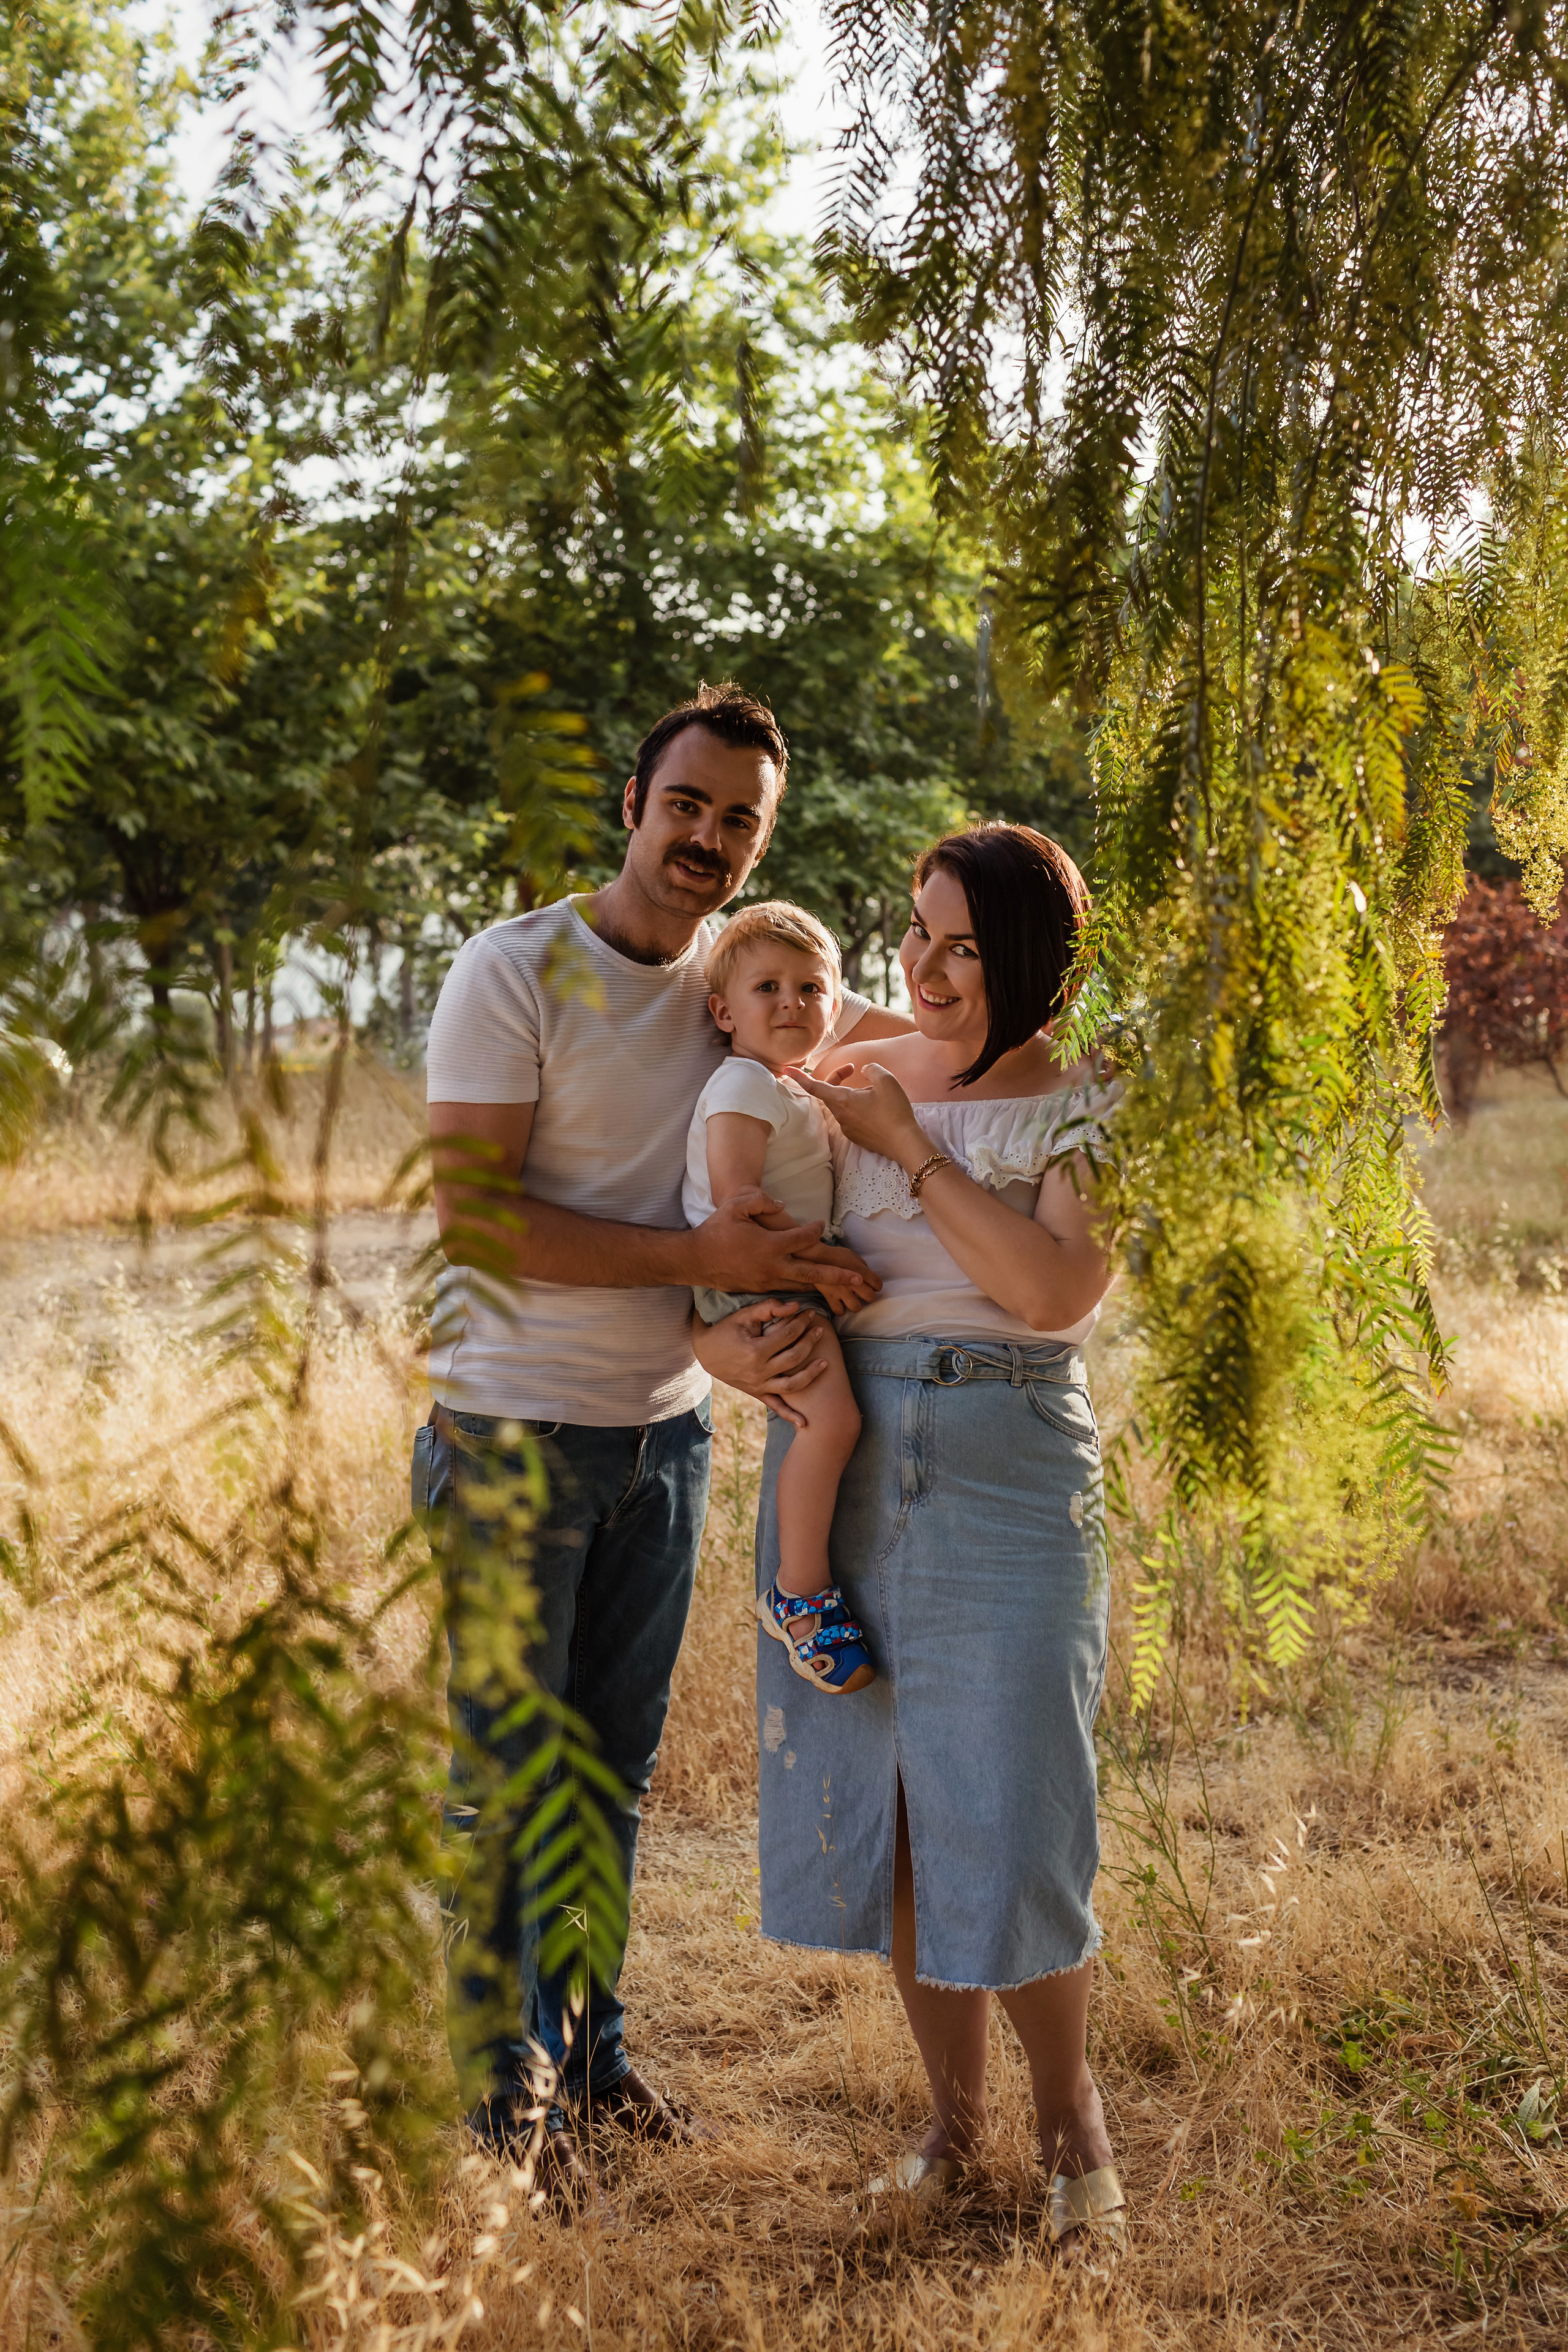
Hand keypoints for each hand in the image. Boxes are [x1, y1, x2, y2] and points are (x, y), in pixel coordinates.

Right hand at [690, 1190, 878, 1300]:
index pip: (803, 1237)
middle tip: (859, 1279)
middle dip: (838, 1276)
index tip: (821, 1225)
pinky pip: (787, 1290)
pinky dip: (803, 1290)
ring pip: (802, 1285)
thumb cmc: (716, 1230)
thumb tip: (783, 1205)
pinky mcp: (760, 1290)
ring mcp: (767, 1281)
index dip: (815, 1230)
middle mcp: (772, 1266)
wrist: (695, 1259)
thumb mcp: (737, 1206)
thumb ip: (762, 1200)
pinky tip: (814, 1290)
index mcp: (770, 1244)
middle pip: (813, 1272)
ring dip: (823, 1287)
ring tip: (844, 1290)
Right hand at [691, 1301, 831, 1429]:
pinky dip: (789, 1415)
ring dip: (811, 1375)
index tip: (811, 1313)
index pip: (788, 1335)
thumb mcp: (744, 1315)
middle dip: (810, 1342)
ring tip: (825, 1363)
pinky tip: (804, 1422)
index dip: (802, 1322)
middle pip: (794, 1357)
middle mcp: (758, 1371)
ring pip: (792, 1385)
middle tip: (820, 1330)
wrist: (705, 1352)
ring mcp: (758, 1385)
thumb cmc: (726, 1330)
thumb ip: (770, 1308)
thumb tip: (796, 1306)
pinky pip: (776, 1406)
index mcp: (755, 1351)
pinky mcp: (757, 1393)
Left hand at [794, 1062, 927, 1165]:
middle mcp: (841, 1115)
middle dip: (836, 1078)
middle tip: (852, 1069)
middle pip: (829, 1093)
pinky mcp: (855, 1136)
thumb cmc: (895, 1110)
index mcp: (843, 1100)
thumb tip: (863, 1071)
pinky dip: (856, 1107)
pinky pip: (850, 1116)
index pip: (815, 1087)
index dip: (799, 1077)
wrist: (903, 1142)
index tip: (786, 1070)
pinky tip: (875, 1107)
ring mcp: (847, 1128)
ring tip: (872, 1091)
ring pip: (841, 1105)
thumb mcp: (886, 1081)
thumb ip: (871, 1069)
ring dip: (850, 1093)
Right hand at [799, 1239, 877, 1315]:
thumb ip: (862, 1266)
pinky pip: (839, 1311)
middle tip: (864, 1293)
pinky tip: (842, 1304)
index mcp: (860, 1271)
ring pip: (856, 1307)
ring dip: (856, 1304)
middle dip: (869, 1295)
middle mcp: (853, 1283)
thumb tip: (867, 1275)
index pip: (877, 1284)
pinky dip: (841, 1309)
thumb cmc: (835, 1254)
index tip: (873, 1285)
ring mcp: (841, 1292)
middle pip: (870, 1297)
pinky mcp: (830, 1297)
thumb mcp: (853, 1255)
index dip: (877, 1285)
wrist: (815, 1257)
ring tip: (853, 1299)